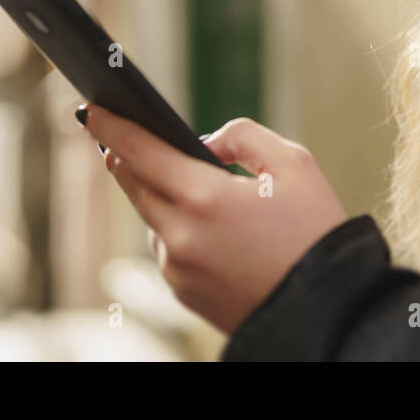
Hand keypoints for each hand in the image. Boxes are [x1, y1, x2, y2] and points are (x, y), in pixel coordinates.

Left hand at [79, 104, 348, 334]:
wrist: (329, 310)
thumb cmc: (316, 232)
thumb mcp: (293, 163)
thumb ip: (242, 136)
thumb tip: (204, 143)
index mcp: (204, 198)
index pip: (138, 151)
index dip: (111, 126)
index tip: (91, 109)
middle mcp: (179, 236)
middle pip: (133, 183)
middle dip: (127, 156)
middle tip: (124, 134)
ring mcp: (177, 270)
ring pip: (151, 217)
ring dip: (160, 194)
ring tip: (188, 181)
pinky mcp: (183, 294)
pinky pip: (167, 248)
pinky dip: (177, 228)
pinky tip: (208, 224)